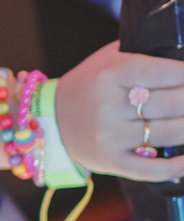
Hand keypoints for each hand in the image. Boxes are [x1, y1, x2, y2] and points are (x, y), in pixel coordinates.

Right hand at [57, 44, 183, 179]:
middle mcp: (108, 106)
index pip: (160, 71)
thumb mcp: (106, 59)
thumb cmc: (88, 85)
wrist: (50, 120)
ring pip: (167, 134)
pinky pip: (151, 169)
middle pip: (169, 103)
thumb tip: (179, 51)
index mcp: (109, 74)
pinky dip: (176, 167)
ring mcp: (110, 137)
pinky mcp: (112, 162)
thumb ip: (139, 51)